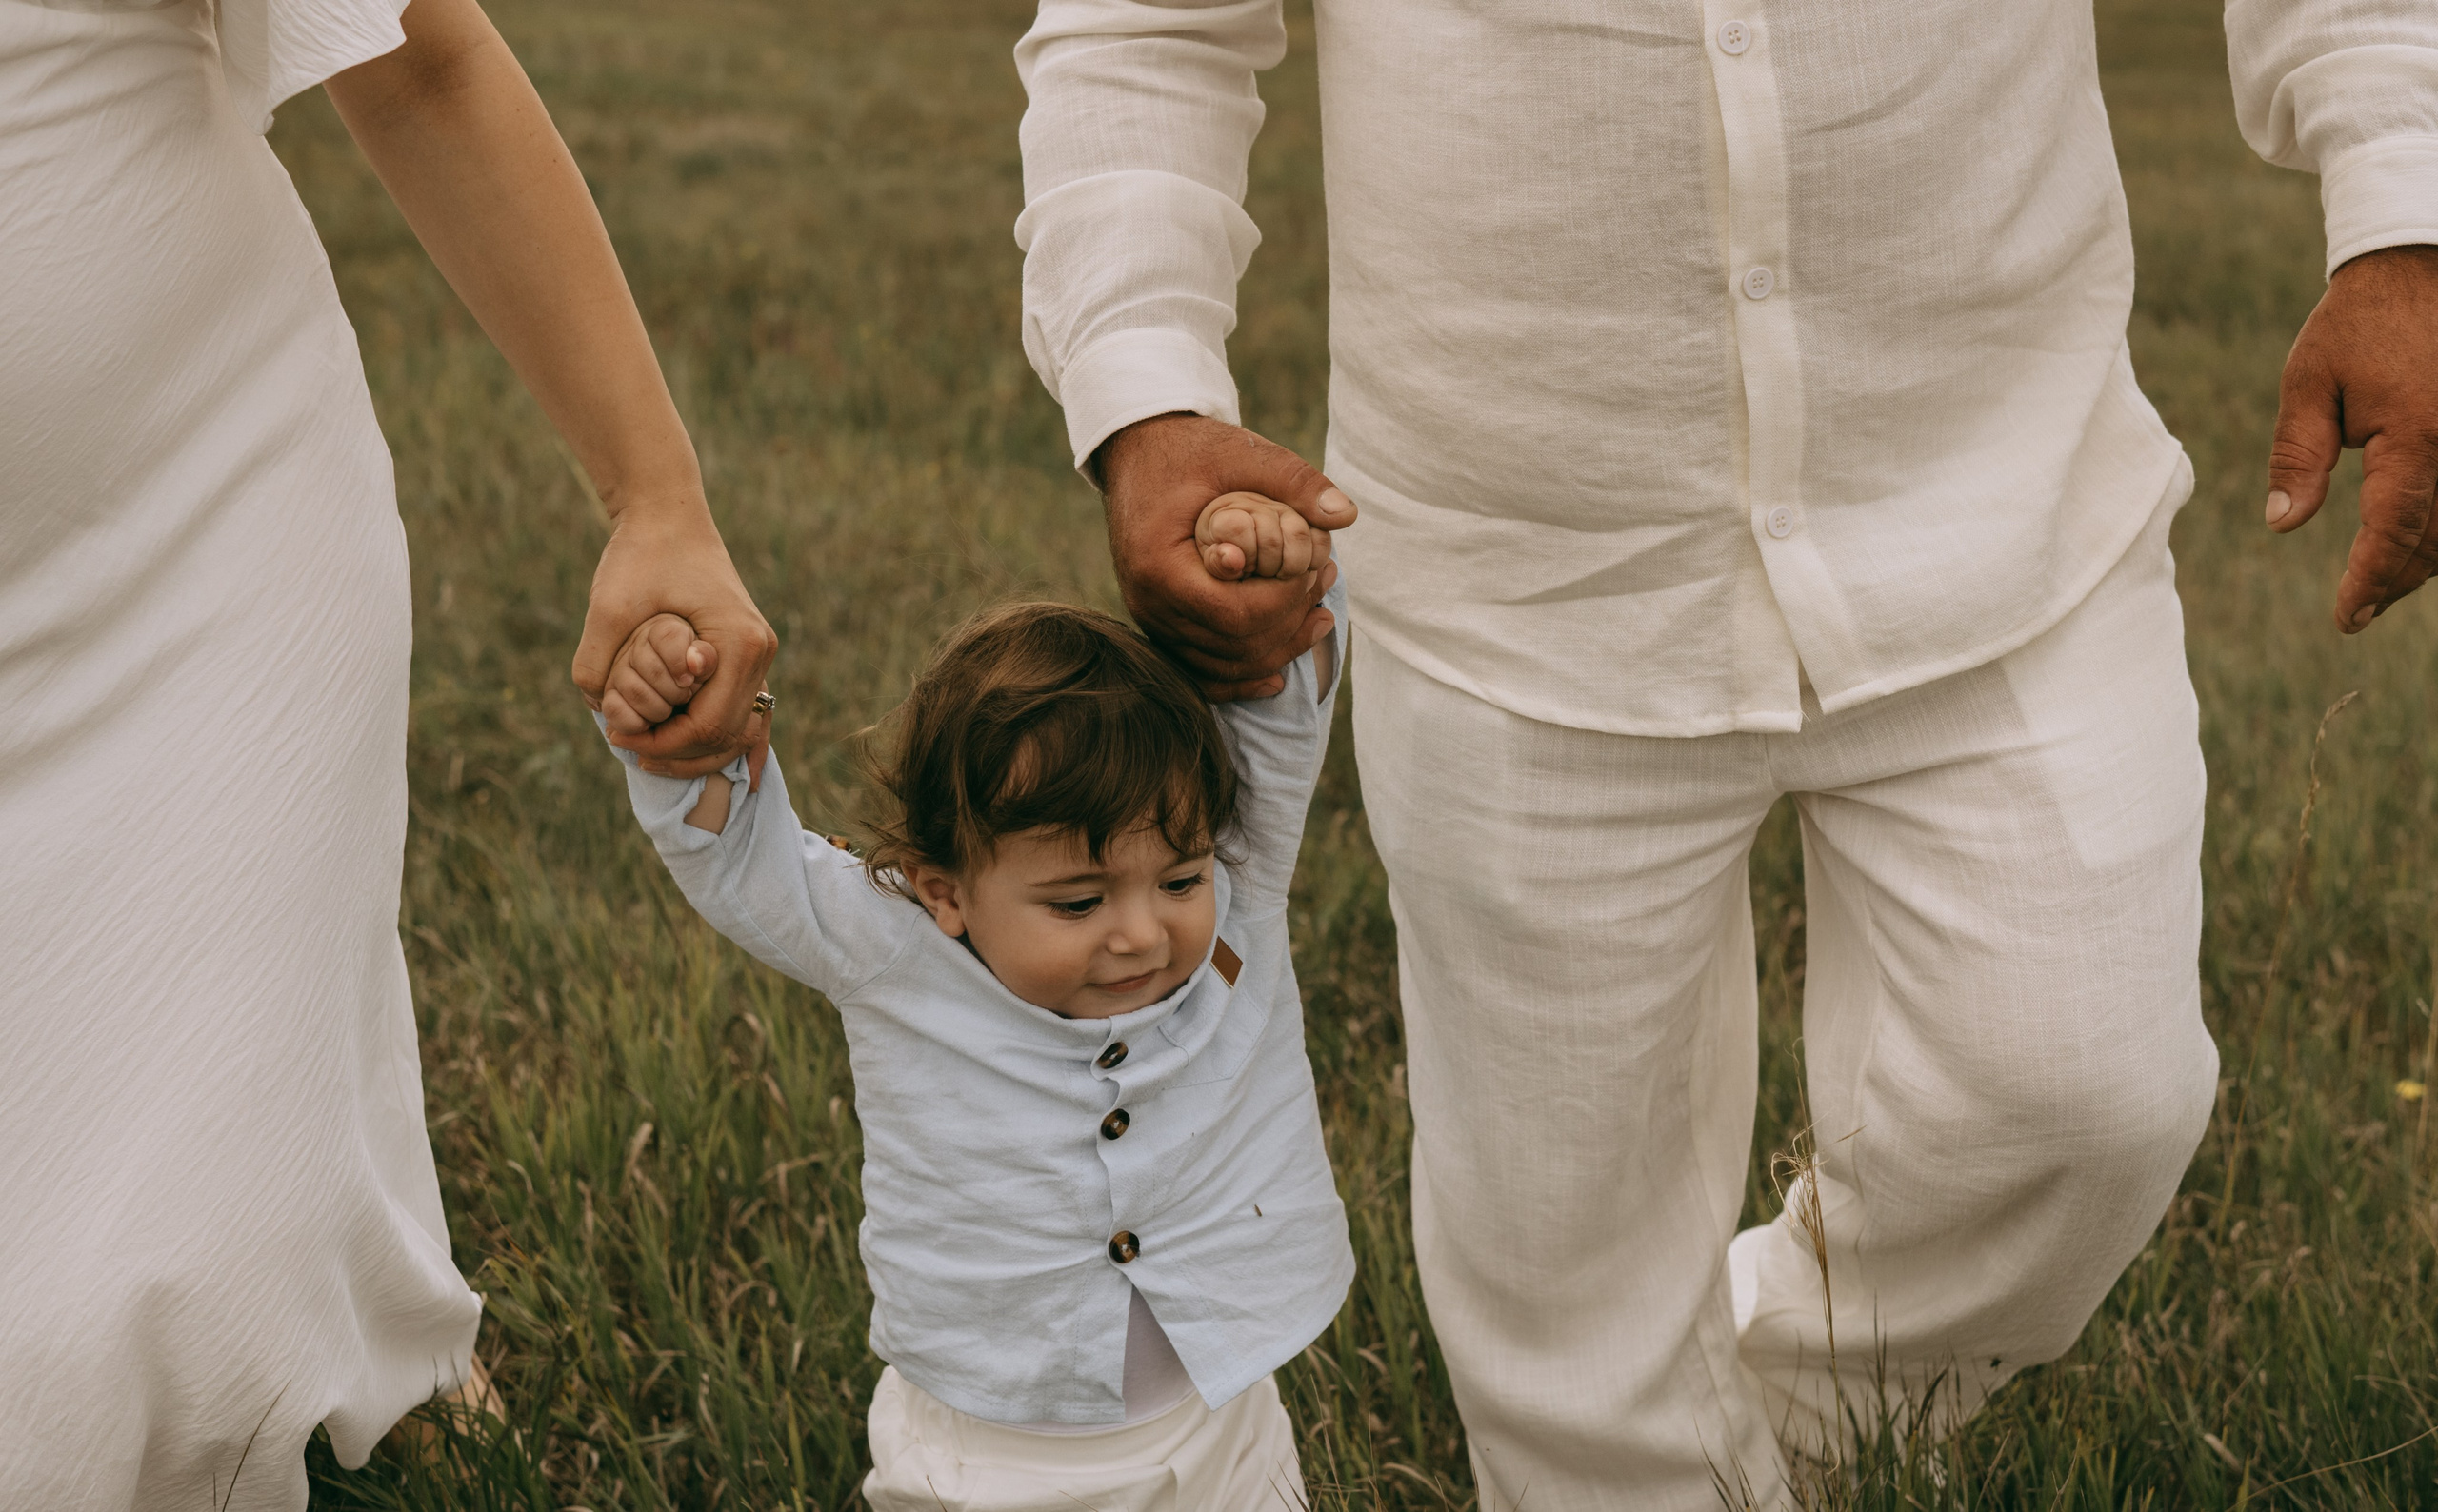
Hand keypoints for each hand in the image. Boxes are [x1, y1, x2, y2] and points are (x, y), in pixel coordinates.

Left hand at [573, 493, 776, 782]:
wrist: (667, 513)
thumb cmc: (641, 552)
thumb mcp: (608, 605)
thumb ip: (595, 660)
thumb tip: (594, 708)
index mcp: (739, 642)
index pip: (711, 724)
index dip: (665, 743)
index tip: (620, 738)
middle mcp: (760, 650)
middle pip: (731, 733)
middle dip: (681, 753)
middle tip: (632, 751)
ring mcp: (758, 651)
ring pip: (740, 726)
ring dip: (697, 747)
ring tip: (649, 750)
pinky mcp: (746, 650)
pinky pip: (739, 707)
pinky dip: (713, 731)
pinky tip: (684, 748)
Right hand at [1098, 414, 1354, 699]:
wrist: (1139, 454)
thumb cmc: (1189, 451)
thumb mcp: (1241, 454)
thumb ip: (1293, 482)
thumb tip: (1346, 515)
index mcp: (1159, 565)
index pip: (1235, 614)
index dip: (1286, 601)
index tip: (1318, 567)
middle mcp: (1149, 604)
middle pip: (1232, 647)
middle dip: (1289, 622)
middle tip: (1325, 582)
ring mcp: (1151, 621)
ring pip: (1221, 667)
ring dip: (1277, 648)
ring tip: (1319, 613)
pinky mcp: (1160, 626)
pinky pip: (1200, 672)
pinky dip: (1240, 679)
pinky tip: (1277, 674)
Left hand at [2265, 244, 2437, 632]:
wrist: (2420, 266)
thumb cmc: (2356, 324)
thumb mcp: (2309, 384)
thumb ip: (2297, 457)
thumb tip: (2284, 524)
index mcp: (2416, 436)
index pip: (2392, 532)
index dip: (2368, 581)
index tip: (2346, 618)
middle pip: (2435, 540)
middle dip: (2396, 580)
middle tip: (2359, 610)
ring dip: (2426, 560)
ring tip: (2384, 586)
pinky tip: (2420, 542)